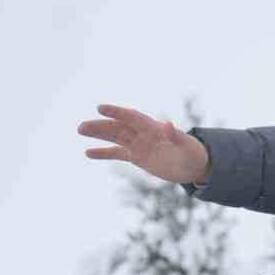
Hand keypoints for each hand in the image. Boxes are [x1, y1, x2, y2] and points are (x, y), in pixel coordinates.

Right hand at [77, 104, 211, 184]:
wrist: (194, 166)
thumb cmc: (193, 154)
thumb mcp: (186, 147)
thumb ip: (175, 136)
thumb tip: (167, 124)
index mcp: (154, 128)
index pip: (132, 117)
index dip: (117, 112)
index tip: (100, 107)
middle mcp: (144, 134)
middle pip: (119, 127)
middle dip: (101, 126)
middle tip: (82, 126)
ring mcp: (139, 145)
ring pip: (115, 137)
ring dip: (98, 134)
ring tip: (80, 131)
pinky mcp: (138, 156)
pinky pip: (117, 153)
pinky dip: (103, 153)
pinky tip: (88, 153)